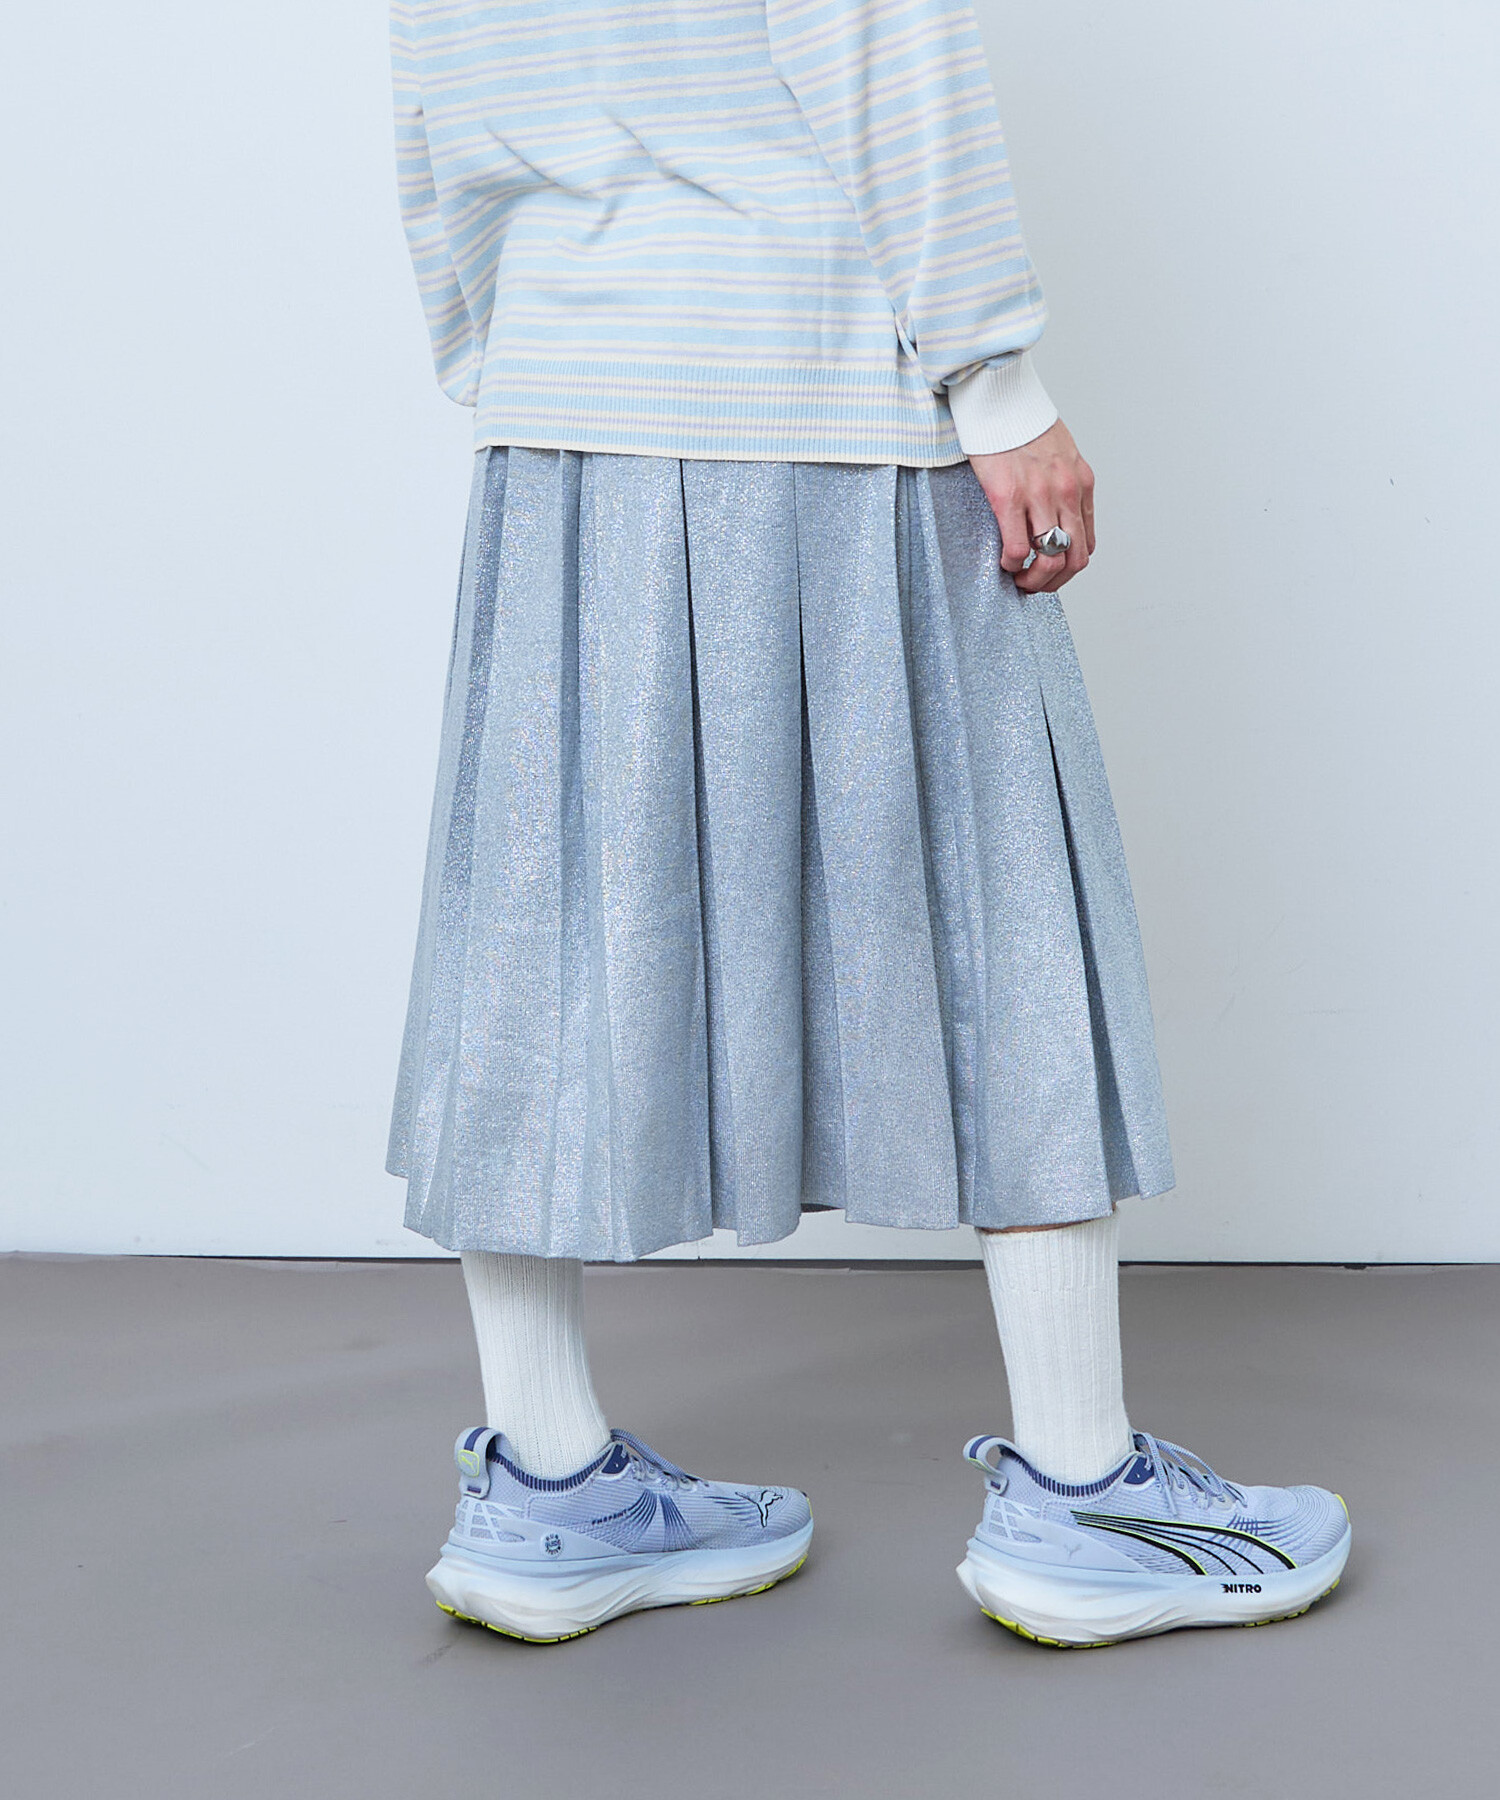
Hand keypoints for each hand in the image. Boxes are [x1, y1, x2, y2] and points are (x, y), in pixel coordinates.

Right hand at [968, 419, 1095, 593]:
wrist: (999, 398)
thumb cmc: (1022, 424)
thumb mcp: (1060, 454)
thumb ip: (1063, 485)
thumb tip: (1055, 516)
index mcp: (1081, 482)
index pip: (1087, 541)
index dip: (1068, 566)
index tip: (1049, 570)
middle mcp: (1067, 491)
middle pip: (1075, 559)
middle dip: (1055, 582)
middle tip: (1034, 584)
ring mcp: (1040, 495)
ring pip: (1051, 560)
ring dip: (1034, 580)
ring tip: (1019, 578)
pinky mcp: (1009, 497)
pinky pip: (1019, 548)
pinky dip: (1013, 565)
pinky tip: (1004, 561)